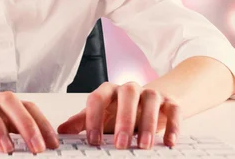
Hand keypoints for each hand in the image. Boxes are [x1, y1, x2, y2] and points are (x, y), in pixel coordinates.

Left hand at [57, 81, 181, 149]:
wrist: (151, 102)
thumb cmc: (121, 110)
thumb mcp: (101, 116)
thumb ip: (83, 121)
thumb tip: (61, 131)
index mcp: (109, 91)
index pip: (97, 98)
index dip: (93, 118)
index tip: (93, 140)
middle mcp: (129, 89)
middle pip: (127, 95)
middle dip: (124, 120)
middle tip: (121, 144)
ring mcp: (151, 93)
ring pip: (150, 100)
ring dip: (148, 123)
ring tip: (144, 145)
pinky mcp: (170, 102)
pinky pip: (173, 109)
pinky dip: (173, 125)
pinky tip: (169, 141)